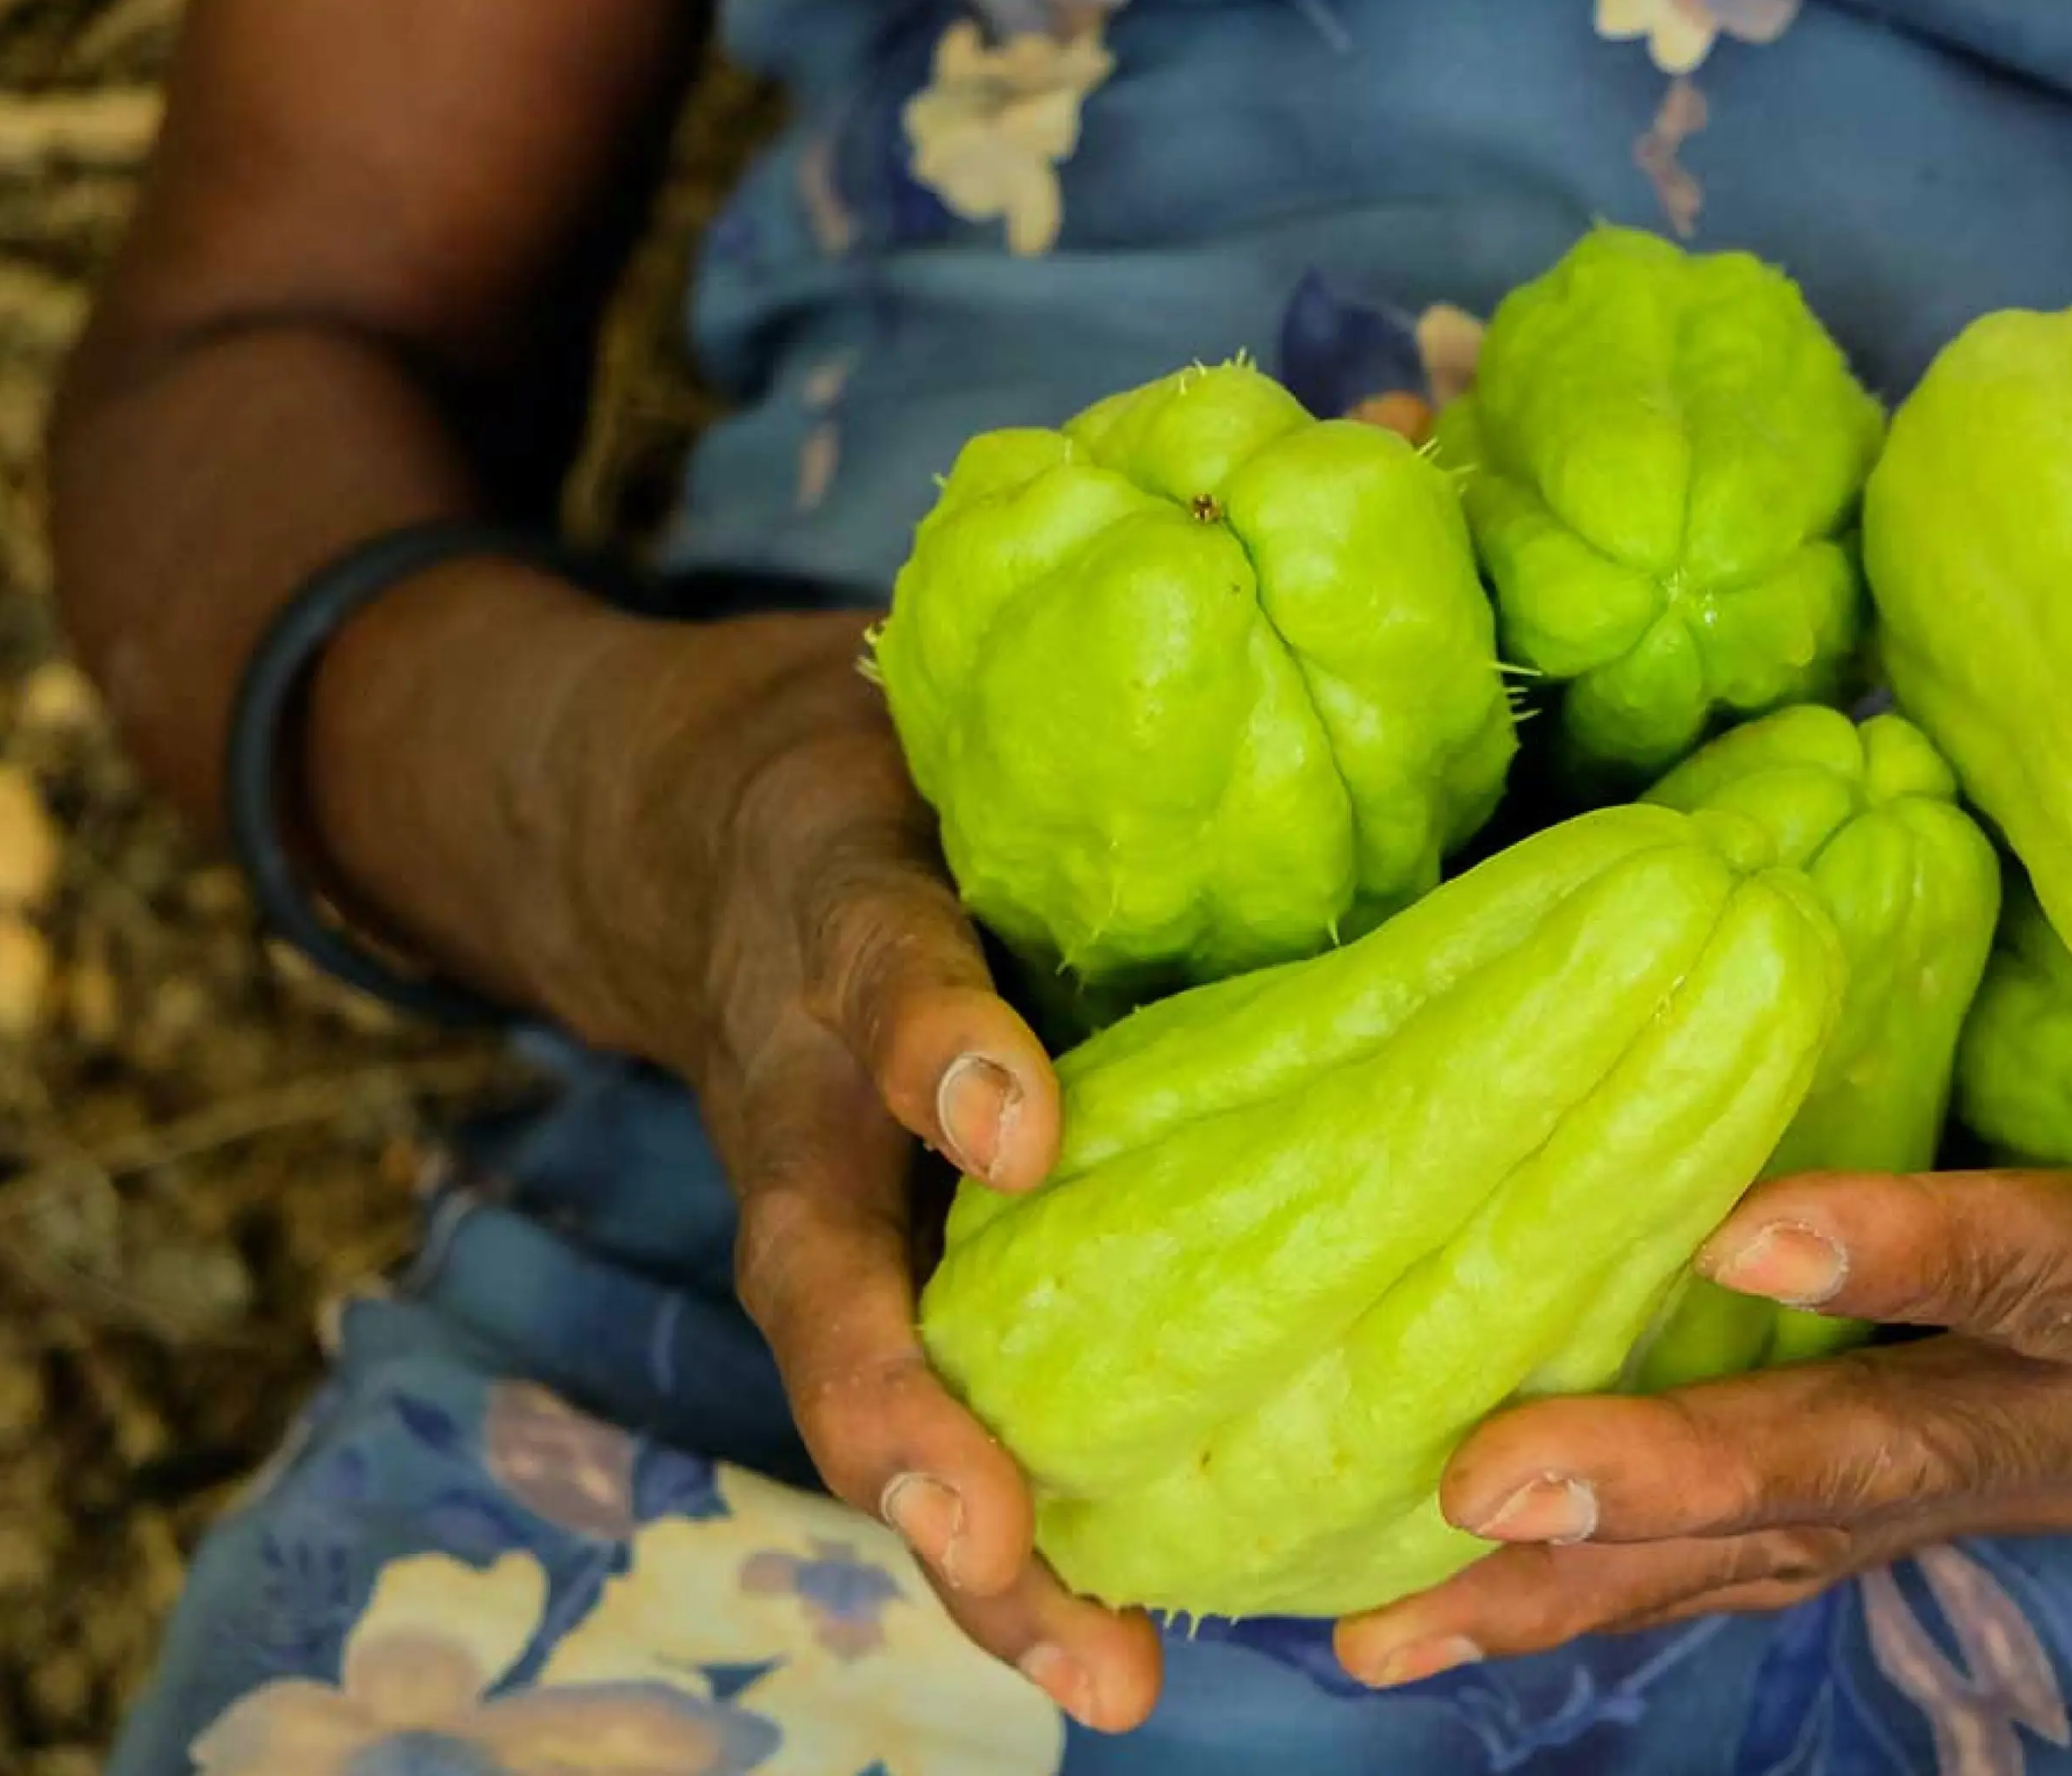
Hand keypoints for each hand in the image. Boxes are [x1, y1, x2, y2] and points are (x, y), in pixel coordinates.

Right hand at [508, 605, 1167, 1729]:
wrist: (685, 837)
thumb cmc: (880, 745)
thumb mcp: (966, 649)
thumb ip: (1146, 577)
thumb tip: (1387, 422)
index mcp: (839, 919)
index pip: (871, 978)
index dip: (931, 1052)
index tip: (1013, 1121)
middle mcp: (806, 1098)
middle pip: (821, 1278)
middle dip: (909, 1414)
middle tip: (1003, 1537)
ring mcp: (826, 1217)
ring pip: (868, 1397)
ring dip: (973, 1544)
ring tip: (1098, 1681)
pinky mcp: (876, 1284)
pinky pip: (937, 1421)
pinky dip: (1015, 1539)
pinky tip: (1126, 1645)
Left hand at [1329, 537, 2071, 1684]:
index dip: (1934, 1257)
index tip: (1748, 1230)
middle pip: (1894, 1468)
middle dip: (1687, 1484)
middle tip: (1483, 1475)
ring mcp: (2035, 1472)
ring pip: (1802, 1552)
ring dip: (1594, 1588)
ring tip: (1378, 1624)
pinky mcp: (1965, 1471)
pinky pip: (1781, 1551)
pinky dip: (1618, 1587)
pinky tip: (1436, 1609)